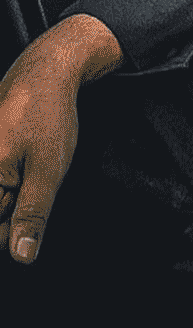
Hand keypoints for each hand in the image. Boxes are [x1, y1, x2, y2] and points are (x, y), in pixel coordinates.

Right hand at [0, 14, 122, 263]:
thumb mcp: (47, 169)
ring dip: (11, 194)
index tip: (27, 210)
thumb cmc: (47, 116)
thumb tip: (21, 258)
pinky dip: (9, 178)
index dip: (13, 231)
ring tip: (27, 160)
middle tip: (30, 174)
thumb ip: (31, 215)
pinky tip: (21, 156)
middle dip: (11, 209)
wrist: (46, 70)